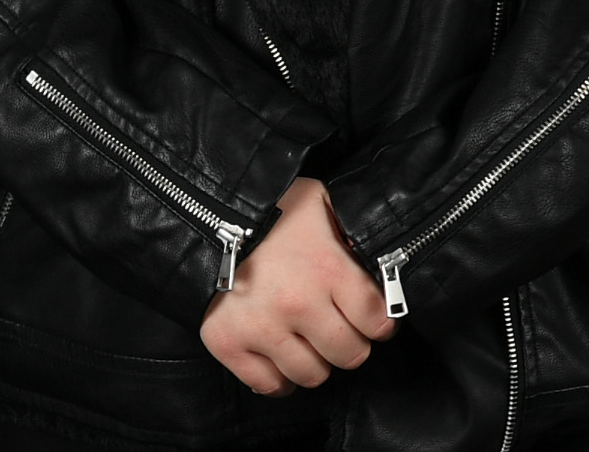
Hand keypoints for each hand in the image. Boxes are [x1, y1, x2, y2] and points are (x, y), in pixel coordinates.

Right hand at [200, 177, 394, 394]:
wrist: (205, 216)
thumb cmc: (272, 210)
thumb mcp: (323, 204)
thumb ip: (351, 233)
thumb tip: (375, 260)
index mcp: (328, 269)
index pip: (376, 319)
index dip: (383, 325)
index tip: (379, 325)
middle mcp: (298, 303)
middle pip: (349, 353)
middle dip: (354, 346)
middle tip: (346, 336)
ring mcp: (261, 328)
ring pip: (311, 374)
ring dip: (319, 364)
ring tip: (314, 347)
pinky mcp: (228, 344)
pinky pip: (267, 384)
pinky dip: (281, 380)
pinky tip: (285, 362)